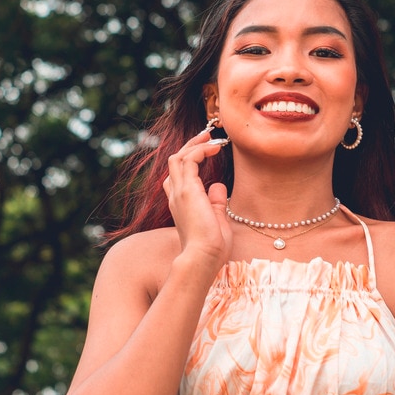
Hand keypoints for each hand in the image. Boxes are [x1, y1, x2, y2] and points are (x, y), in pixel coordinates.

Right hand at [162, 129, 232, 264]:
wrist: (203, 258)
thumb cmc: (211, 247)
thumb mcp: (216, 220)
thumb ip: (215, 203)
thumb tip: (218, 186)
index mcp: (179, 204)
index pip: (177, 176)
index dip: (189, 160)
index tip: (207, 151)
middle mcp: (175, 196)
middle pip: (175, 162)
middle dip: (191, 146)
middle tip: (208, 136)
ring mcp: (179, 192)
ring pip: (178, 157)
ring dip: (195, 144)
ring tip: (212, 138)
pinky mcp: (187, 190)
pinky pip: (189, 159)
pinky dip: (201, 150)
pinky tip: (215, 148)